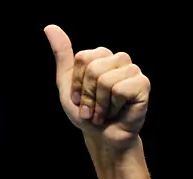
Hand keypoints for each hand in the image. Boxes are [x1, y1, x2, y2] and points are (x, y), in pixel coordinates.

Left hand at [44, 25, 149, 150]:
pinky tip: (117, 112)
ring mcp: (133, 70)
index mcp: (102, 55)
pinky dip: (112, 107)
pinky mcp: (143, 84)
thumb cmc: (87, 113)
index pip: (83, 57)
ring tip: (104, 112)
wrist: (102, 137)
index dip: (77, 83)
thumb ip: (62, 56)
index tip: (79, 98)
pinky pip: (119, 89)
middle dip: (87, 95)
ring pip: (105, 80)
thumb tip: (50, 27)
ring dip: (99, 104)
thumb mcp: (67, 85)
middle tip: (91, 109)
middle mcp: (119, 58)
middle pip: (93, 68)